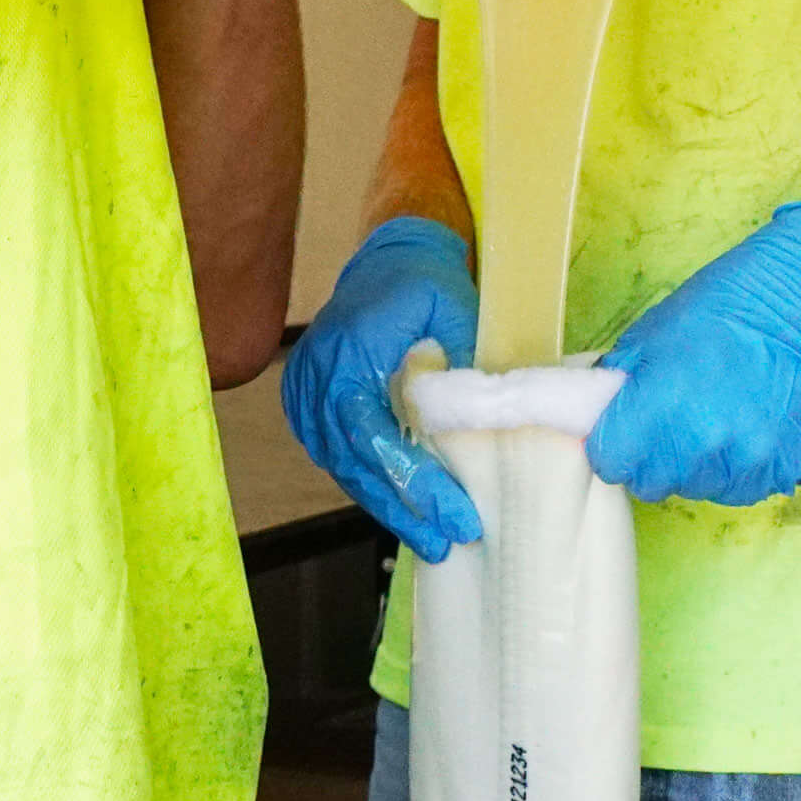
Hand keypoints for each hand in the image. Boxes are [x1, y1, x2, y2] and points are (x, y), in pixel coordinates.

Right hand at [281, 219, 482, 559]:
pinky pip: (338, 456)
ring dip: (388, 507)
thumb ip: (467, 363)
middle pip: (357, 461)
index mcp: (350, 352)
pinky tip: (404, 512)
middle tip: (449, 541)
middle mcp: (318, 377)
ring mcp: (307, 393)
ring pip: (344, 466)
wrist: (387, 259)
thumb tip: (493, 427)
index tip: (459, 514)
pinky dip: (371, 485)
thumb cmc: (426, 282)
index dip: (415, 481)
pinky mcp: (309, 405)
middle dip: (405, 508)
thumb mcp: (456, 309)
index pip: (376, 433)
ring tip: (433, 540)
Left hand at [584, 202, 800, 505]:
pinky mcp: (786, 469)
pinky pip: (744, 488)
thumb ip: (621, 386)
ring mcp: (750, 461)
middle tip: (677, 419)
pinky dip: (743, 467)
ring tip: (721, 417)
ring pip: (700, 488)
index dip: (616, 445)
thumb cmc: (724, 307)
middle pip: (653, 483)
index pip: (611, 463)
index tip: (628, 430)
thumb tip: (598, 415)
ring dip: (702, 464)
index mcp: (663, 407)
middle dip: (656, 457)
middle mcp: (706, 444)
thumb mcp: (651, 334)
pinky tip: (752, 426)